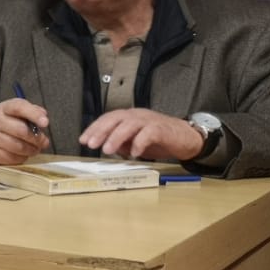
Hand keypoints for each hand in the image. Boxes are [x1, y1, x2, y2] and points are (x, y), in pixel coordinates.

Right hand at [0, 98, 50, 165]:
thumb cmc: (9, 125)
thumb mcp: (19, 113)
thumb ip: (33, 112)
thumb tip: (43, 116)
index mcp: (4, 108)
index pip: (19, 108)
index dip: (34, 115)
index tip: (45, 123)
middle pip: (21, 130)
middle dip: (37, 138)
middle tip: (44, 142)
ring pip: (18, 147)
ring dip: (31, 150)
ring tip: (35, 149)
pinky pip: (12, 158)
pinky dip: (22, 158)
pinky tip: (23, 154)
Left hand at [80, 108, 203, 160]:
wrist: (186, 138)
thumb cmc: (160, 139)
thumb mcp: (135, 142)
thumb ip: (121, 143)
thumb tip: (108, 147)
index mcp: (129, 117)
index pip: (108, 119)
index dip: (94, 128)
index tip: (83, 139)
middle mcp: (137, 116)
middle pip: (115, 119)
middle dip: (101, 131)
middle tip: (90, 144)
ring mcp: (149, 121)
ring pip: (129, 124)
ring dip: (116, 137)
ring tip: (107, 150)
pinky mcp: (162, 129)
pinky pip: (148, 133)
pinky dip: (139, 143)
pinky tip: (134, 153)